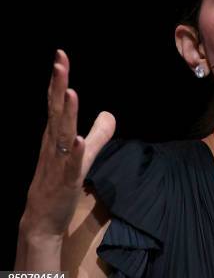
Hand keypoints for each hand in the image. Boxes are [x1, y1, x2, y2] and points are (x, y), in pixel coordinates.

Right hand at [20, 49, 115, 238]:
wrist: (41, 220)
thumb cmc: (58, 183)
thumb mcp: (83, 155)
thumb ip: (97, 135)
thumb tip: (109, 114)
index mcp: (55, 136)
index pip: (56, 103)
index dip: (59, 80)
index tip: (61, 56)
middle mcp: (53, 145)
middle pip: (56, 110)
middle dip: (58, 85)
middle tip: (59, 61)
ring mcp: (57, 162)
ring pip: (61, 134)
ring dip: (66, 113)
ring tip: (70, 92)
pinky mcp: (65, 181)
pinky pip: (70, 164)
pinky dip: (74, 152)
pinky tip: (77, 140)